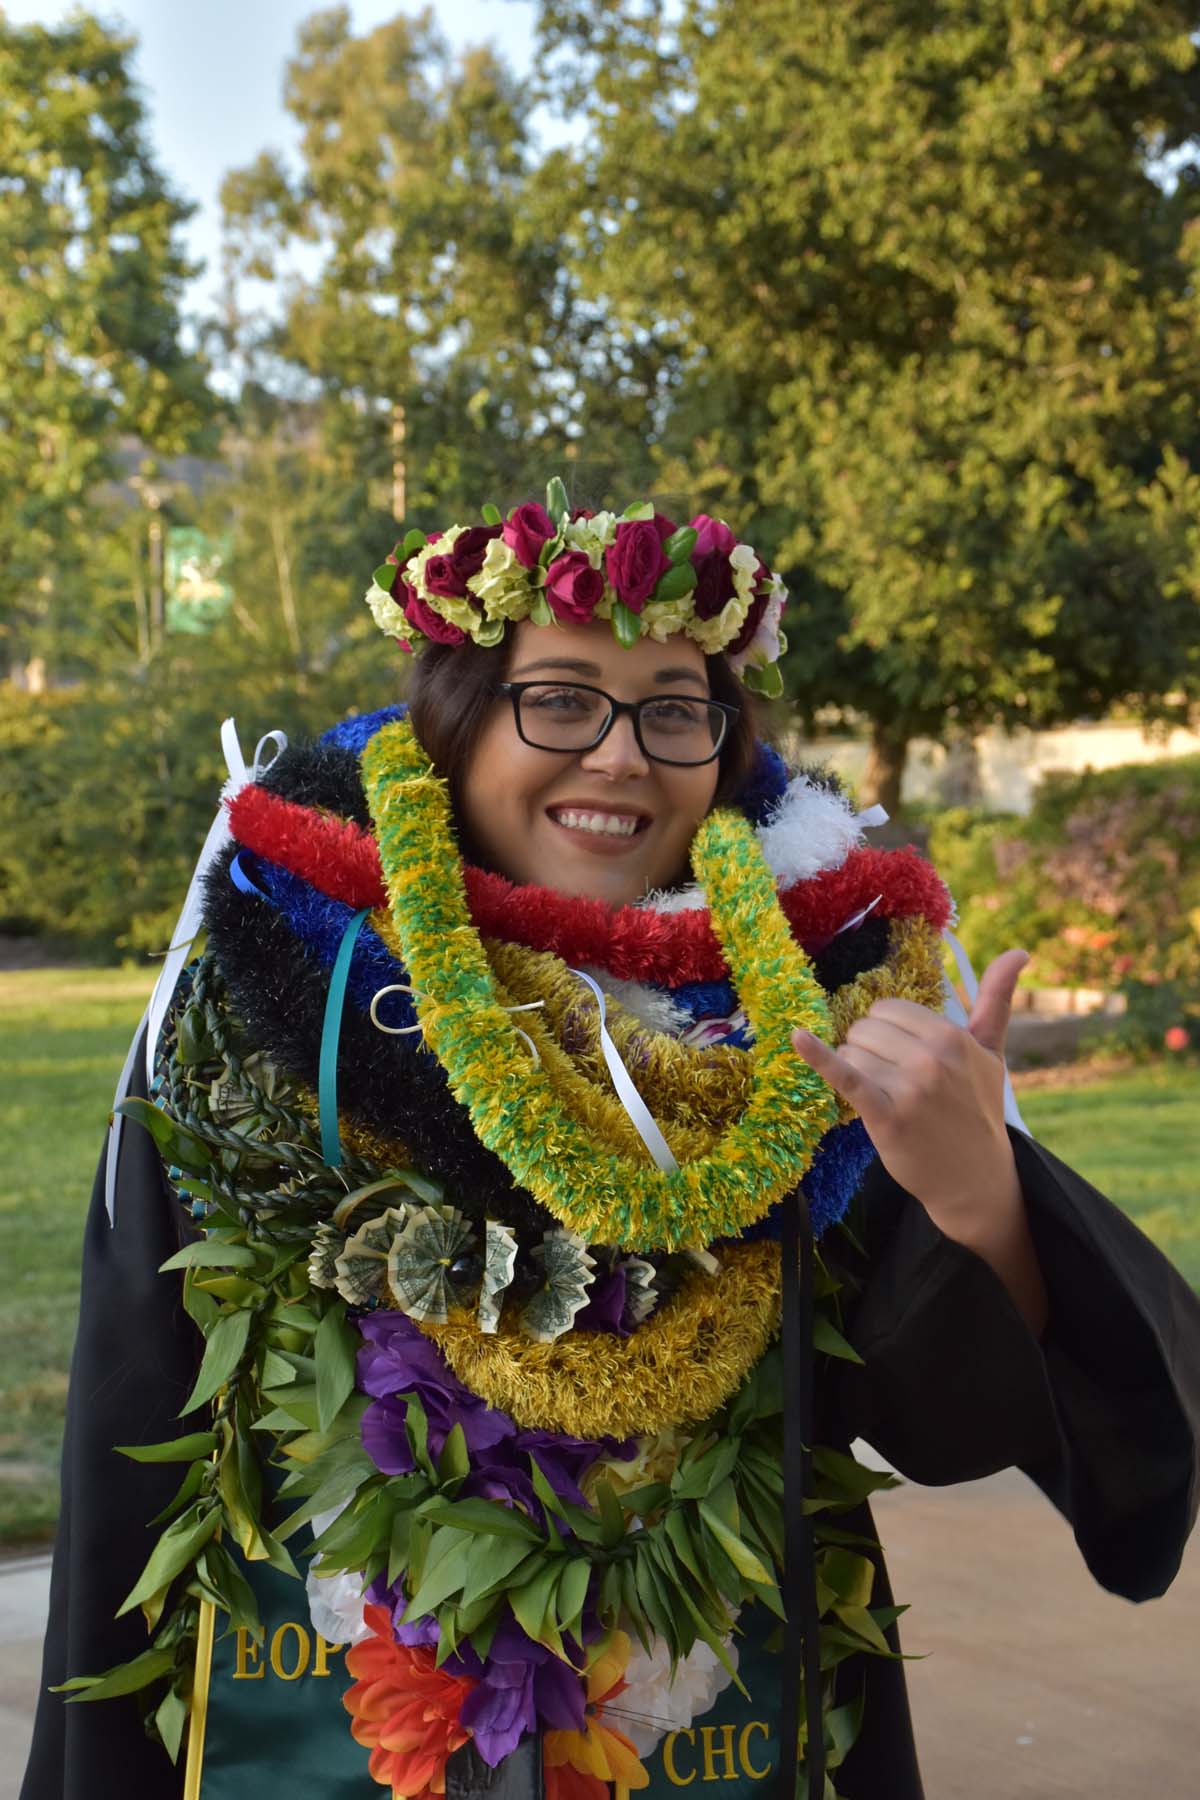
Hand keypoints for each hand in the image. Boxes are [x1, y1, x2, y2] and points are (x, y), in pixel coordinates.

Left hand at [792, 949, 1028, 1219]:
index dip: (887, 1032)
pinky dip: (818, 1056)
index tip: (904, 1057)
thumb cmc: (979, 1109)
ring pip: (851, 1052)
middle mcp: (931, 1058)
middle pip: (865, 1028)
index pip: (888, 1009)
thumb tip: (1019, 949)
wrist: (974, 1178)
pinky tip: (797, 1037)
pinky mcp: (885, 1115)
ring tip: (886, 1097)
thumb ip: (997, 999)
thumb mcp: (992, 1053)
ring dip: (858, 1071)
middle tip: (896, 1082)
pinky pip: (845, 1076)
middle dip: (870, 1050)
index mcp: (953, 1037)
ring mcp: (909, 1087)